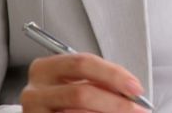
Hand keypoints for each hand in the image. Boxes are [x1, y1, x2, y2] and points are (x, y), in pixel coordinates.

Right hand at [21, 53, 146, 112]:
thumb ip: (98, 81)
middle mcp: (34, 91)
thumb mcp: (76, 81)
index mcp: (44, 69)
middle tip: (137, 109)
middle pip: (81, 93)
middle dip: (115, 102)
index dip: (113, 74)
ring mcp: (34, 112)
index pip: (82, 63)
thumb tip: (131, 91)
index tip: (135, 87)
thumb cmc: (63, 97)